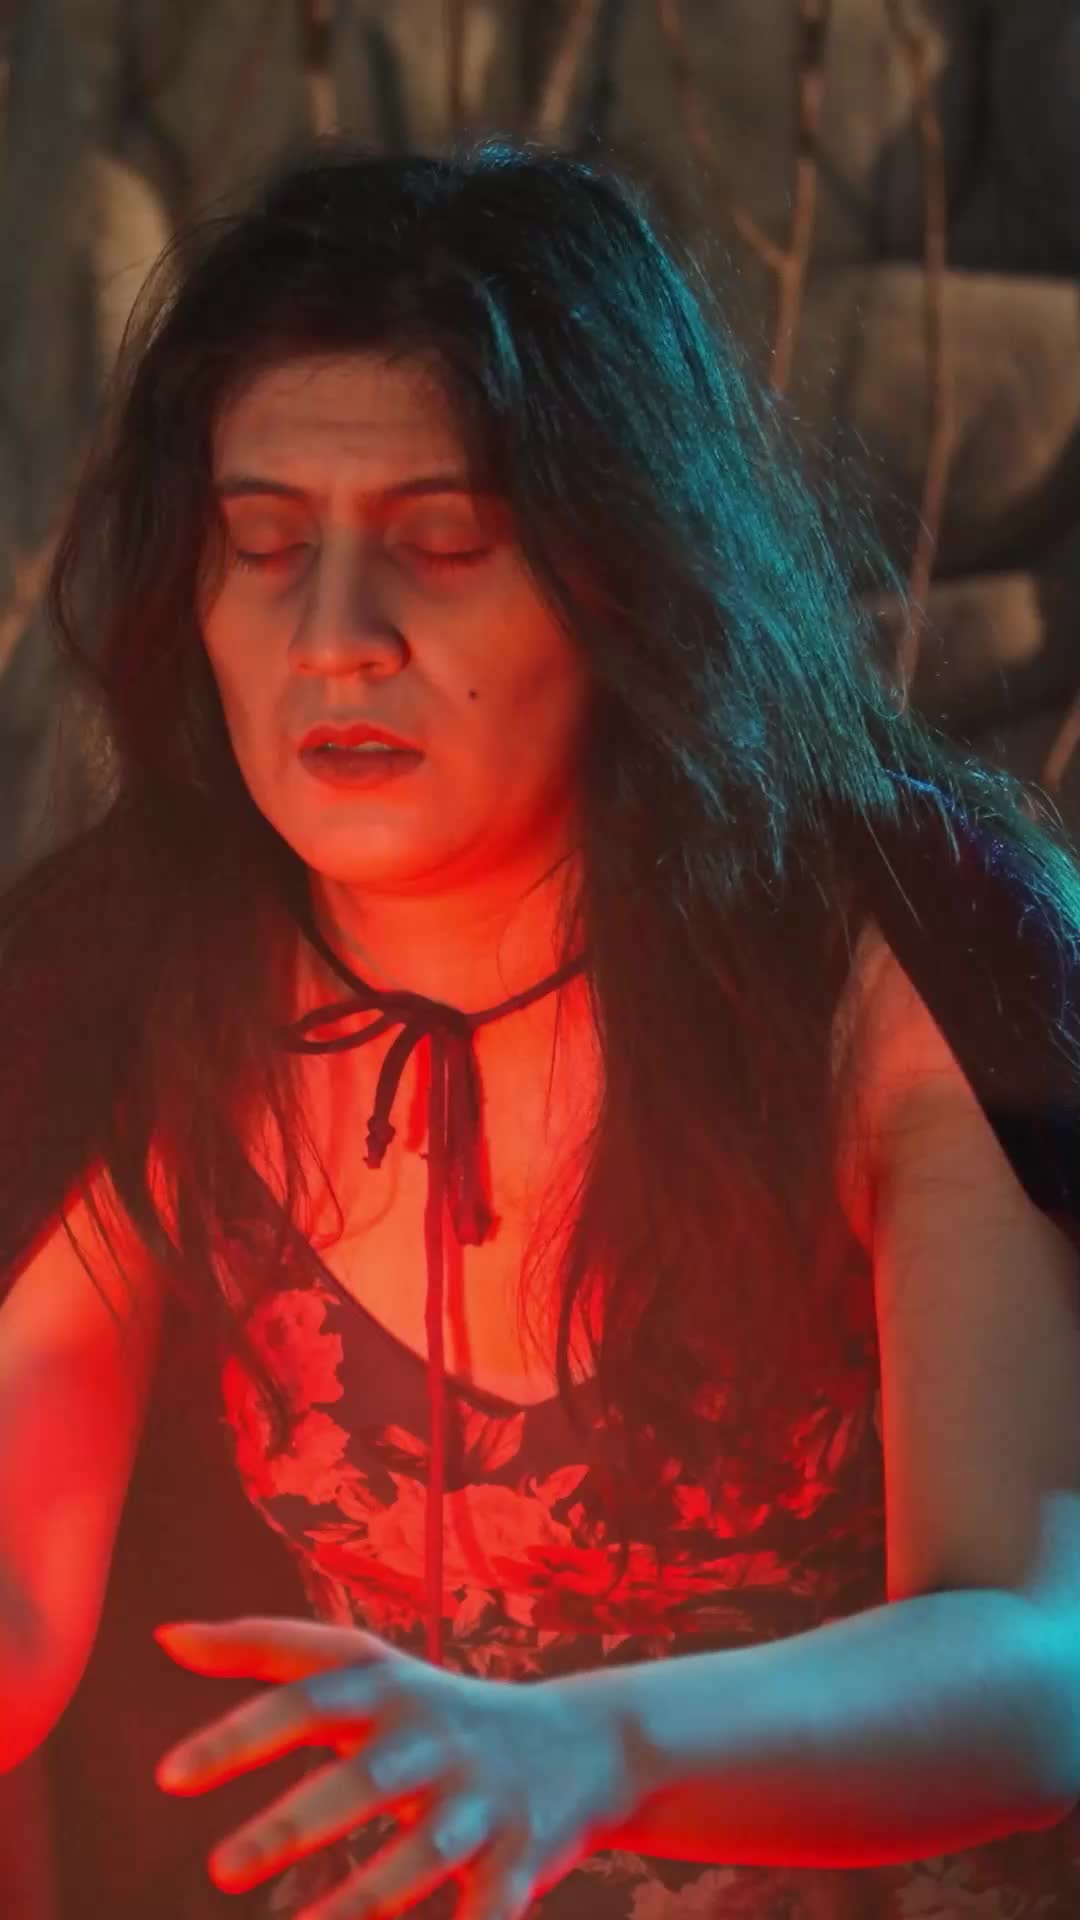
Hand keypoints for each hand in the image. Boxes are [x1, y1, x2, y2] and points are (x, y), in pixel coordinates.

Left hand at [153, 1616, 642, 1919]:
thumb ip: (265, 1650)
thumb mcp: (364, 1668)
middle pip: (363, 1779)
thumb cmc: (439, 1708)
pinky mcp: (523, 1856)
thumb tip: (166, 1636)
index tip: (168, 1778)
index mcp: (389, 1690)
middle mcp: (435, 1738)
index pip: (308, 1699)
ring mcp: (482, 1799)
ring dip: (361, 1899)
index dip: (239, 1735)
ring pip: (422, 1853)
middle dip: (294, 1824)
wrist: (583, 1742)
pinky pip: (486, 1910)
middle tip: (221, 1870)